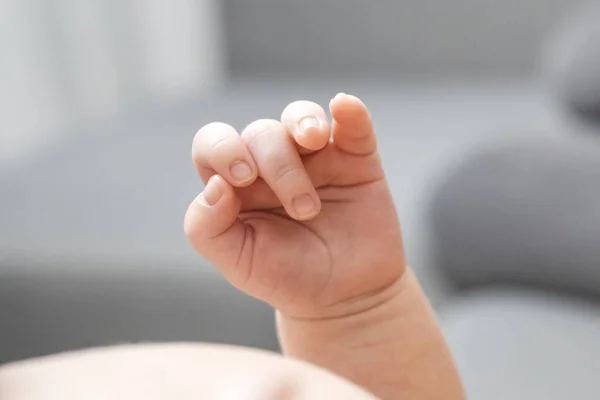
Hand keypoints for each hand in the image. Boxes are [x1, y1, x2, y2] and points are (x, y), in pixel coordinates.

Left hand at [184, 94, 405, 317]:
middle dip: (278, 165)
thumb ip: (207, 229)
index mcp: (237, 185)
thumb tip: (212, 185)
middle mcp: (272, 164)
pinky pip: (353, 124)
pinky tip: (344, 107)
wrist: (346, 295)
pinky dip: (350, 111)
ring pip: (300, 116)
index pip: (215, 144)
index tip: (242, 179)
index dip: (223, 148)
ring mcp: (316, 158)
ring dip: (304, 123)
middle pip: (261, 132)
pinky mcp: (355, 159)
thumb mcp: (239, 263)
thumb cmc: (288, 277)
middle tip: (301, 210)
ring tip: (315, 143)